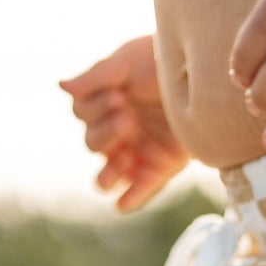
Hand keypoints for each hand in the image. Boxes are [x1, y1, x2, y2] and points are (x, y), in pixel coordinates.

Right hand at [58, 35, 188, 211]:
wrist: (205, 74)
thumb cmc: (162, 61)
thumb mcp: (128, 61)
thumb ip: (95, 77)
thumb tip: (59, 85)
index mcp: (105, 104)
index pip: (83, 114)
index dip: (95, 108)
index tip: (118, 95)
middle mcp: (117, 130)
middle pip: (93, 144)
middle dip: (105, 133)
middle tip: (127, 118)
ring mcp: (137, 151)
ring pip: (109, 174)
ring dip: (109, 172)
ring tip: (121, 162)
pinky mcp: (160, 167)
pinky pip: (141, 188)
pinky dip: (131, 198)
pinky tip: (123, 204)